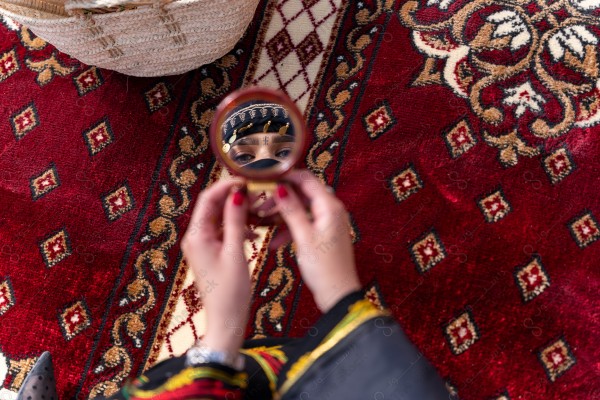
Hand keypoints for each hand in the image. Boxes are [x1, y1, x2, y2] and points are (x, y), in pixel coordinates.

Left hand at [181, 179, 249, 353]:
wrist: (226, 320)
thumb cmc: (230, 291)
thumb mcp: (236, 252)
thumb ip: (236, 221)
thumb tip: (237, 193)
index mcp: (197, 236)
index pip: (208, 198)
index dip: (227, 185)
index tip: (247, 179)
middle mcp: (195, 237)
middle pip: (213, 206)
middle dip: (234, 197)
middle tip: (257, 193)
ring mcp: (202, 245)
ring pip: (219, 217)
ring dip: (237, 212)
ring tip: (258, 211)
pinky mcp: (210, 252)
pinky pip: (222, 230)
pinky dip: (236, 226)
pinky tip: (251, 232)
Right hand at [273, 170, 361, 312]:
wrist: (338, 294)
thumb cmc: (323, 267)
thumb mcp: (303, 237)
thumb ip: (292, 210)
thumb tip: (280, 188)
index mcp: (330, 206)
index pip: (307, 179)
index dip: (286, 176)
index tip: (265, 180)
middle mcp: (332, 210)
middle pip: (303, 193)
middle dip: (281, 198)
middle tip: (260, 205)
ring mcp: (329, 222)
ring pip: (302, 209)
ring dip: (283, 215)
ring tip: (263, 222)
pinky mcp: (324, 235)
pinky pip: (304, 224)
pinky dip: (290, 230)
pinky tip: (273, 243)